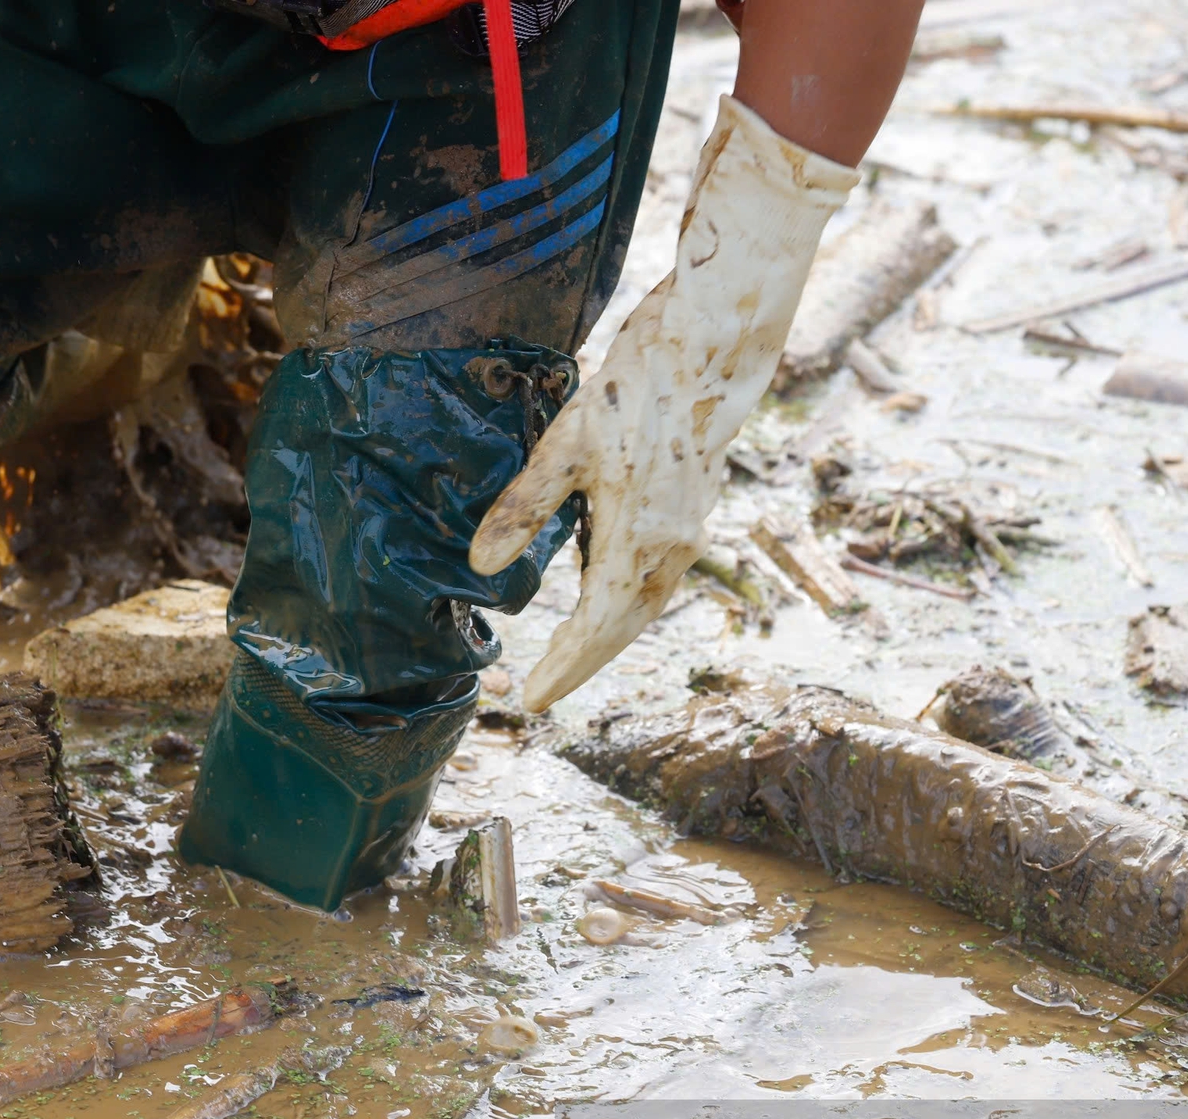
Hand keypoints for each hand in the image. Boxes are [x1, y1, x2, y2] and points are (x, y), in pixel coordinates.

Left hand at [469, 96, 856, 710]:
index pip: (594, 629)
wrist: (709, 352)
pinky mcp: (691, 517)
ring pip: (641, 608)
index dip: (562, 667)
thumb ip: (522, 509)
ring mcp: (687, 536)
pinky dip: (623, 605)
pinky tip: (599, 602)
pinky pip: (653, 582)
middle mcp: (670, 551)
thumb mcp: (564, 445)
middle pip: (621, 630)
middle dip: (580, 665)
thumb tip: (478, 566)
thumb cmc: (633, 390)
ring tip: (564, 660)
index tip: (530, 698)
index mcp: (637, 541)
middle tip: (540, 694)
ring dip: (603, 638)